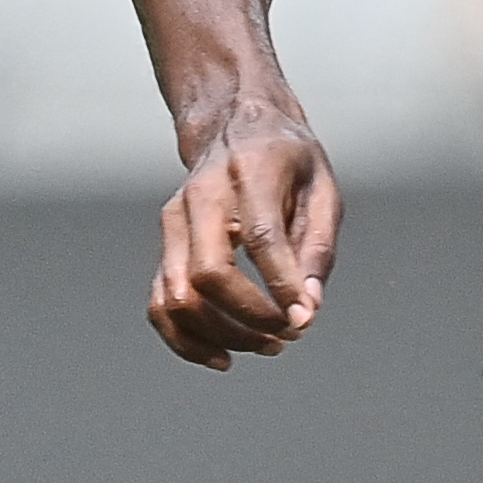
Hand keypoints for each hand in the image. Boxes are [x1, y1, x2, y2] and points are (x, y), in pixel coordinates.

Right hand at [152, 106, 343, 366]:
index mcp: (248, 174)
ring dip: (221, 335)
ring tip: (268, 346)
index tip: (304, 321)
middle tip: (290, 335)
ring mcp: (174, 223)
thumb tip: (308, 308)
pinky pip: (159, 302)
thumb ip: (317, 248)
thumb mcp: (323, 190)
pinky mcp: (165, 245)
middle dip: (249, 318)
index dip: (281, 285)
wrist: (235, 126)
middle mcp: (199, 198)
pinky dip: (185, 339)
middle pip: (208, 274)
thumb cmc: (289, 161)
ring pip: (176, 297)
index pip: (260, 238)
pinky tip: (223, 355)